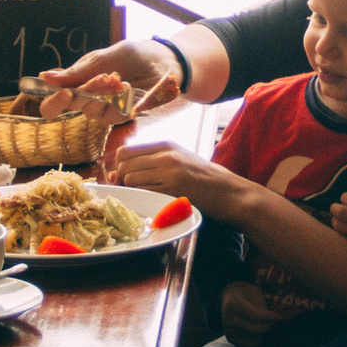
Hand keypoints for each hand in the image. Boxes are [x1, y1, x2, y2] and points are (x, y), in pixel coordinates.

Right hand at [38, 42, 175, 119]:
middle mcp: (87, 99)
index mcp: (77, 82)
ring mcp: (104, 109)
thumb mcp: (102, 58)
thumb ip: (77, 71)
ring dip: (104, 94)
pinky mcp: (121, 116)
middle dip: (87, 90)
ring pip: (92, 111)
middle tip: (105, 77)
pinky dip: (120, 100)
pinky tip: (128, 86)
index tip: (65, 93)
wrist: (161, 60)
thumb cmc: (131, 55)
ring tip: (118, 78)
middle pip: (72, 106)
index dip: (53, 102)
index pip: (54, 101)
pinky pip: (113, 115)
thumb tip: (44, 77)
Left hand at [111, 140, 252, 216]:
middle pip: (123, 162)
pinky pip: (143, 190)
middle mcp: (165, 153)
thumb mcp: (179, 161)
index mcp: (165, 145)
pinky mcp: (173, 186)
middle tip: (131, 191)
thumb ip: (151, 163)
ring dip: (132, 190)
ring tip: (146, 197)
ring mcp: (169, 169)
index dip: (119, 167)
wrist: (229, 192)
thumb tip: (116, 172)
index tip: (124, 180)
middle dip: (121, 179)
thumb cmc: (204, 179)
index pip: (125, 151)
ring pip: (129, 177)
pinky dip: (143, 197)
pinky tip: (154, 202)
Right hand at [220, 282, 296, 346]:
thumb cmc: (246, 294)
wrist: (229, 298)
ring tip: (263, 323)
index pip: (254, 315)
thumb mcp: (255, 293)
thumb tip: (274, 321)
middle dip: (268, 325)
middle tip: (274, 319)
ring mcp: (228, 330)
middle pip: (255, 329)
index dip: (268, 317)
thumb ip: (262, 307)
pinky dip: (257, 339)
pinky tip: (257, 330)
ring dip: (263, 333)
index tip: (279, 317)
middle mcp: (228, 319)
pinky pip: (249, 345)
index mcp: (234, 304)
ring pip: (254, 339)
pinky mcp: (230, 339)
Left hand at [329, 191, 346, 258]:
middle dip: (334, 207)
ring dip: (335, 219)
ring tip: (337, 218)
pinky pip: (344, 235)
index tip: (345, 199)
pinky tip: (343, 228)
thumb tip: (346, 200)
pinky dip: (340, 230)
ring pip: (338, 224)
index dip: (344, 197)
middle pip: (340, 211)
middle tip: (335, 207)